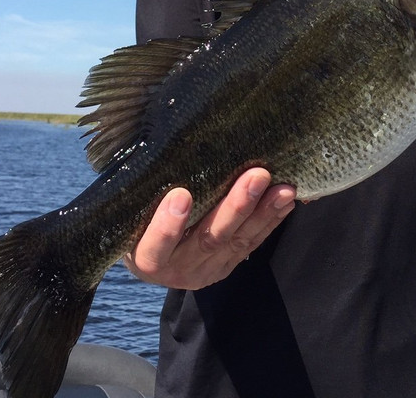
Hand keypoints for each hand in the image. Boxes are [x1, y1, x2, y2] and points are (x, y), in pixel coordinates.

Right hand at [123, 168, 295, 289]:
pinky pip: (251, 243)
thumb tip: (159, 145)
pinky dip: (270, 221)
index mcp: (145, 258)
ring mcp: (205, 271)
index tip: (181, 194)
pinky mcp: (226, 267)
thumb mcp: (129, 211)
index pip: (155, 246)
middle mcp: (177, 270)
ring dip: (263, 213)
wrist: (148, 253)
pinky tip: (286, 201)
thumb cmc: (134, 218)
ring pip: (237, 241)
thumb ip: (144, 192)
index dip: (168, 225)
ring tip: (284, 188)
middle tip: (257, 175)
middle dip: (235, 207)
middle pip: (208, 239)